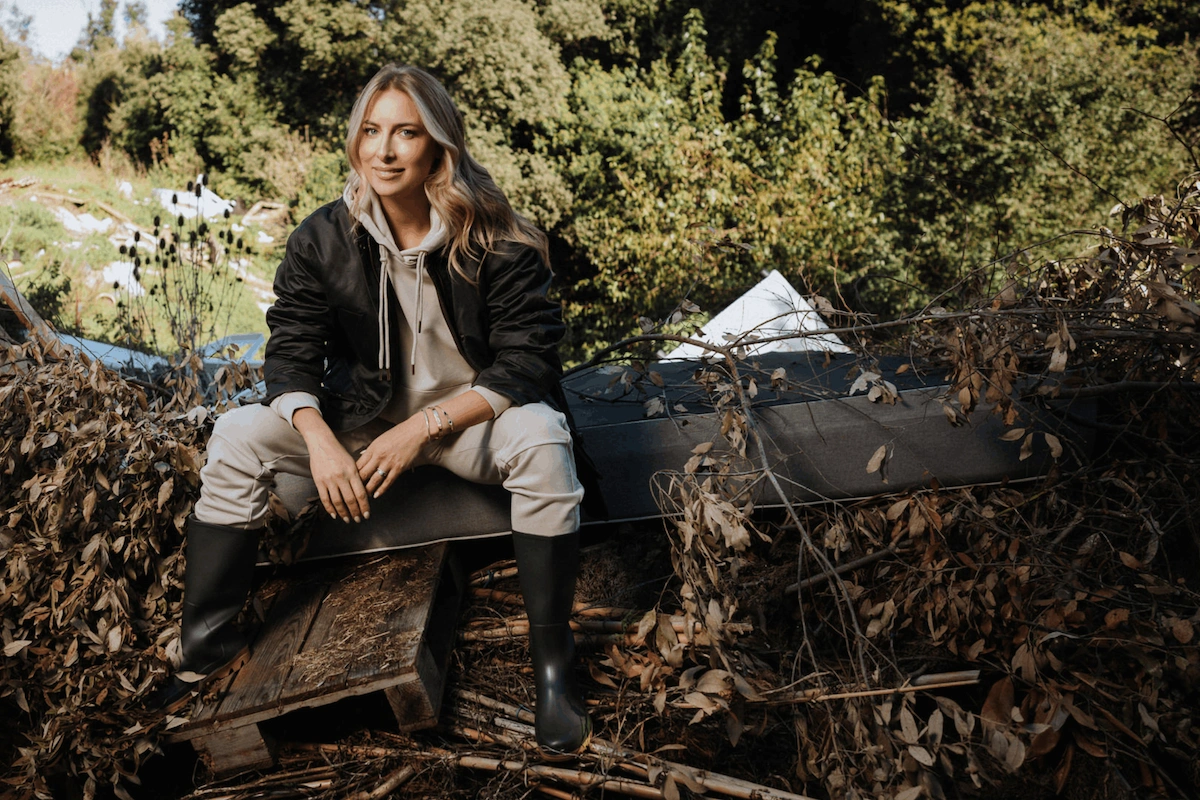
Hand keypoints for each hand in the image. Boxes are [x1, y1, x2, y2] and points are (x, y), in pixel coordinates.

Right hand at [293, 408, 370, 522]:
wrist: (322, 444)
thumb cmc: (339, 453)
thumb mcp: (352, 463)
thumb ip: (357, 477)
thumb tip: (363, 494)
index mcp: (352, 472)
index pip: (361, 493)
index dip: (364, 506)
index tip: (367, 515)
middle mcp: (341, 477)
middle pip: (350, 500)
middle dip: (355, 512)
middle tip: (358, 520)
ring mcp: (329, 480)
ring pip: (337, 501)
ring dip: (343, 513)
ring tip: (347, 519)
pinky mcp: (319, 481)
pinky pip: (325, 498)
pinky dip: (330, 508)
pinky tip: (334, 515)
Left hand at [356, 416, 428, 498]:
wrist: (415, 431)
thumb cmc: (399, 433)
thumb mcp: (380, 439)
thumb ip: (371, 449)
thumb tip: (362, 455)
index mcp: (373, 449)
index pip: (358, 465)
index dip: (352, 474)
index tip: (350, 480)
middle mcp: (379, 457)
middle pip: (363, 474)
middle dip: (358, 484)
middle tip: (355, 491)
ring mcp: (389, 463)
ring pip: (374, 481)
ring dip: (368, 490)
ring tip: (365, 496)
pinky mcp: (399, 468)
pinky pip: (388, 482)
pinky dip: (381, 490)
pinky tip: (377, 495)